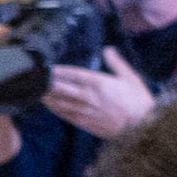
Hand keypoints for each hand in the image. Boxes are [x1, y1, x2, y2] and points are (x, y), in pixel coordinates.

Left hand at [42, 55, 159, 139]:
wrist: (141, 126)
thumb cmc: (138, 100)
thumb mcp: (130, 77)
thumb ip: (116, 63)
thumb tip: (107, 49)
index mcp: (99, 83)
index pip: (73, 75)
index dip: (58, 71)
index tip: (47, 68)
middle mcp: (88, 96)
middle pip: (62, 88)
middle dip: (47, 83)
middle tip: (34, 79)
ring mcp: (85, 111)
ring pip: (60, 103)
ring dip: (47, 96)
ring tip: (36, 91)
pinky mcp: (85, 123)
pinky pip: (66, 115)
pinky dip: (55, 110)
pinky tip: (49, 105)